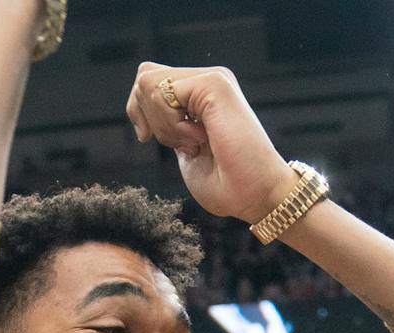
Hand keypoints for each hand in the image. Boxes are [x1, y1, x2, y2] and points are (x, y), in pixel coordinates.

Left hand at [125, 62, 292, 222]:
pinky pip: (162, 92)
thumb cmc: (225, 184)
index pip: (149, 80)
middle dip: (149, 118)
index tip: (147, 137)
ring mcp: (213, 79)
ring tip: (195, 144)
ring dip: (163, 126)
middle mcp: (207, 81)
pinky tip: (198, 139)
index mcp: (200, 95)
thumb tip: (143, 113)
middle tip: (182, 144)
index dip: (138, 111)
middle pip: (144, 77)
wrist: (255, 195)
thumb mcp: (183, 149)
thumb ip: (169, 126)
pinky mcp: (214, 83)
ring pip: (149, 83)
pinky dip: (170, 125)